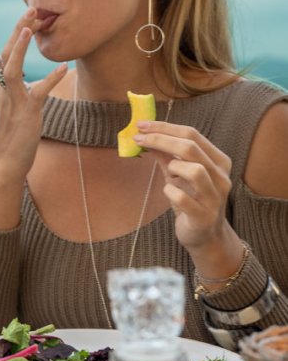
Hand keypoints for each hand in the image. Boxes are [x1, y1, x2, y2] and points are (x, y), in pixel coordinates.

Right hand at [0, 9, 67, 183]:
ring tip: (30, 27)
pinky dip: (51, 78)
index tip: (25, 16)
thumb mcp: (4, 101)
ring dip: (19, 47)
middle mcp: (5, 90)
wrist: (5, 161)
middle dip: (17, 31)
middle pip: (7, 55)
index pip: (4, 55)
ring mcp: (15, 101)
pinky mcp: (27, 113)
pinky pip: (38, 92)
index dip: (14, 35)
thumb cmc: (9, 132)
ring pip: (13, 69)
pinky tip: (64, 67)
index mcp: (2, 88)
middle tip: (31, 10)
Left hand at [133, 120, 232, 253]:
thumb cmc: (191, 199)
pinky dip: (169, 191)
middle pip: (191, 148)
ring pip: (194, 170)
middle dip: (160, 139)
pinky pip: (182, 197)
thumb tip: (145, 134)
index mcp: (218, 161)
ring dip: (173, 166)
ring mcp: (215, 198)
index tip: (141, 125)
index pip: (193, 134)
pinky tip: (168, 192)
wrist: (204, 235)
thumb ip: (166, 154)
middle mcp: (221, 177)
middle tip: (137, 138)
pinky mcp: (203, 216)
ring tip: (169, 173)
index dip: (165, 127)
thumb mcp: (178, 173)